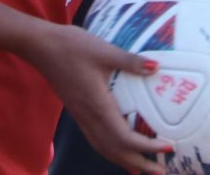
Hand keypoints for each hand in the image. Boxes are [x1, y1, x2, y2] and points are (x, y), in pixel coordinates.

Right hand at [21, 21, 173, 173]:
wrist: (41, 47)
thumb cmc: (72, 47)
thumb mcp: (104, 50)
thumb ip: (130, 61)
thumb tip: (157, 68)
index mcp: (98, 106)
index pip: (125, 138)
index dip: (147, 147)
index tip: (168, 146)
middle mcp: (89, 117)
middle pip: (116, 151)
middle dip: (139, 164)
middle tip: (161, 170)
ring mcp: (81, 117)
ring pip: (104, 149)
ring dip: (125, 161)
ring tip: (142, 169)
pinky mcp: (77, 112)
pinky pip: (96, 141)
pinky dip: (111, 151)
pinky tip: (118, 150)